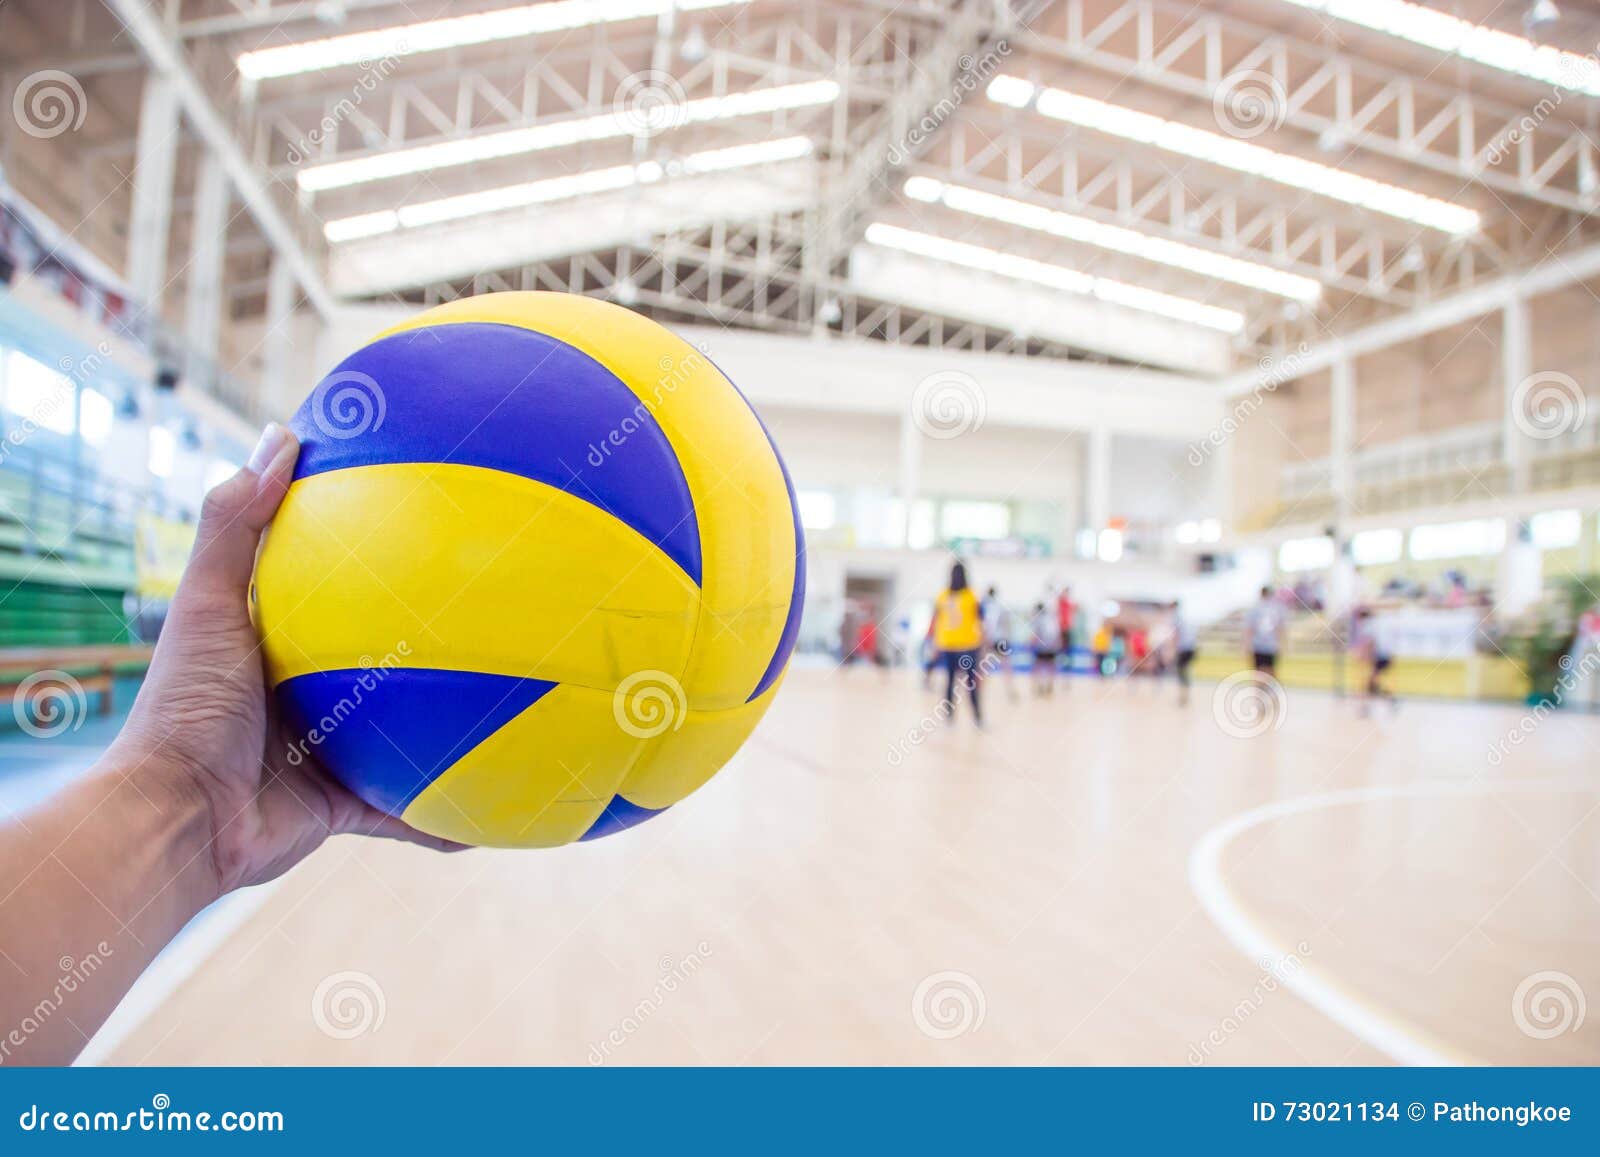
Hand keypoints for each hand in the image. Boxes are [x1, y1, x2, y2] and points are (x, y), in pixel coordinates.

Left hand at [113, 422, 464, 899]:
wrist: (179, 819)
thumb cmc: (186, 706)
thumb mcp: (209, 604)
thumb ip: (237, 524)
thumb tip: (283, 434)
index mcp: (280, 642)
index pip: (338, 585)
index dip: (380, 553)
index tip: (434, 517)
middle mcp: (310, 694)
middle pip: (387, 658)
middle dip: (436, 642)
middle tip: (502, 610)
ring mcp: (330, 751)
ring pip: (409, 734)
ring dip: (456, 727)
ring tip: (520, 705)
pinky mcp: (346, 804)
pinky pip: (413, 810)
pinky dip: (451, 819)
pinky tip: (503, 810)